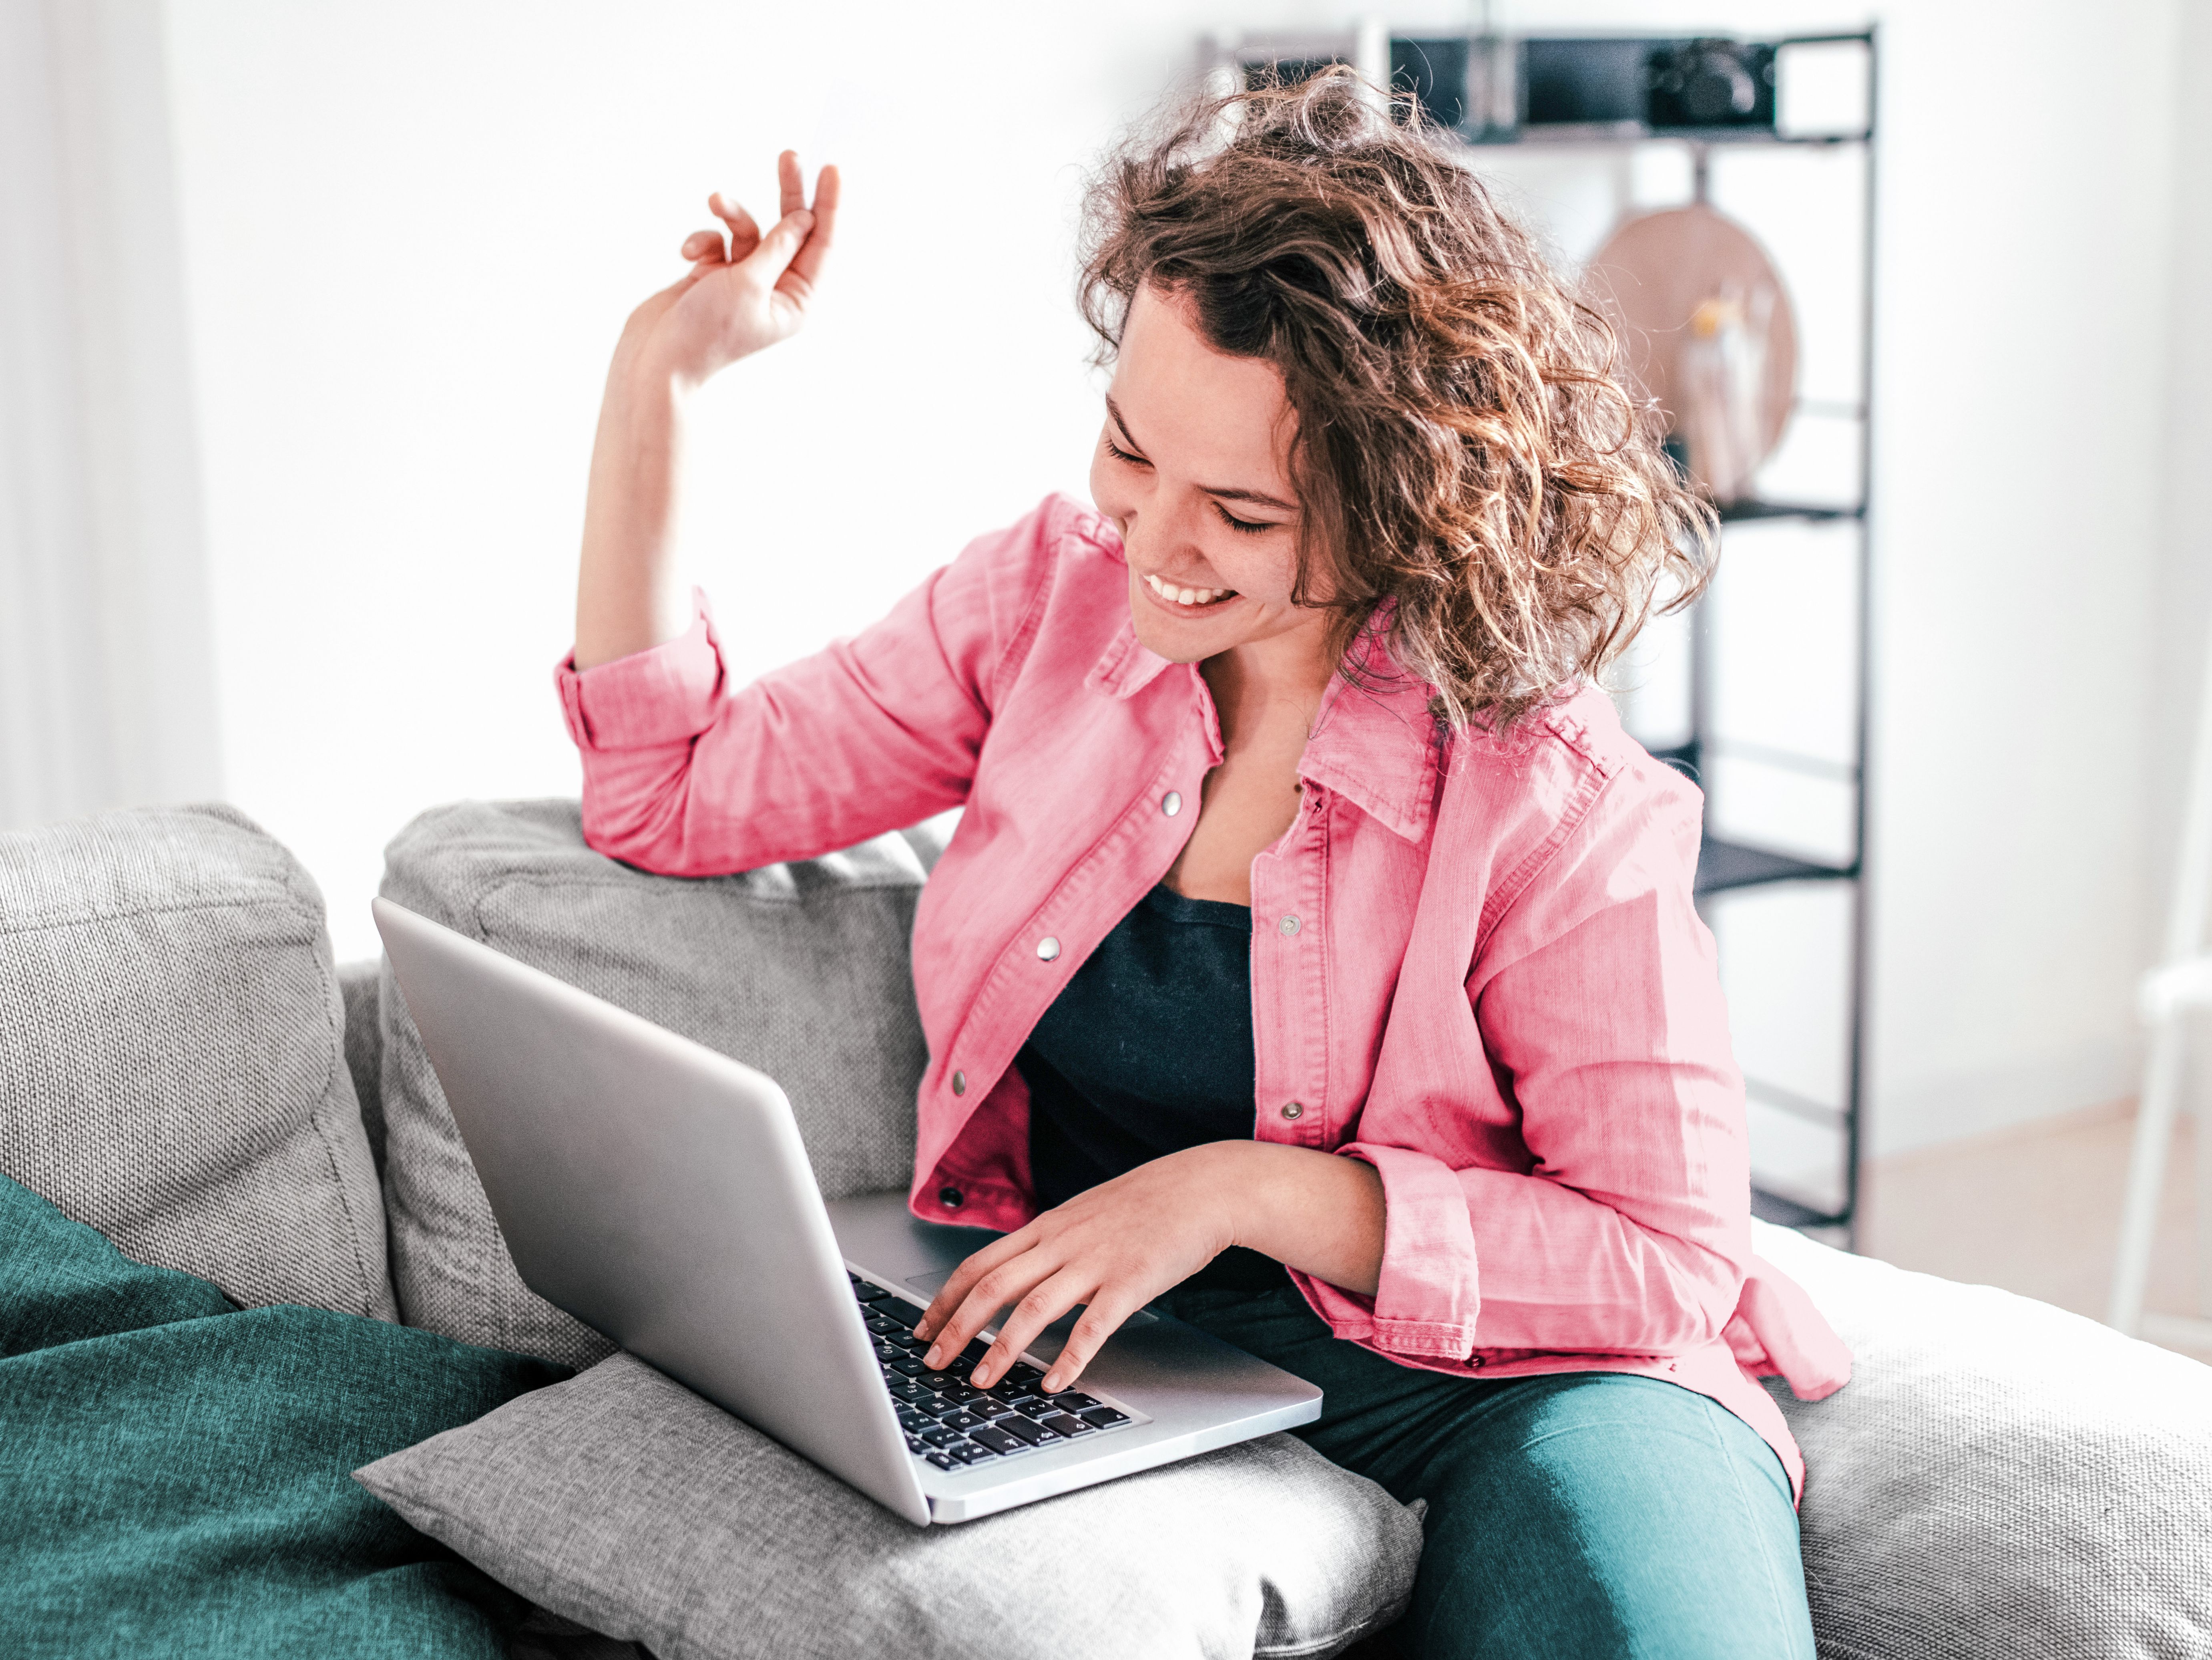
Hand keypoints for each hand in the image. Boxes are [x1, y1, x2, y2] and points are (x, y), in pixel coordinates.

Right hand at [614, 150, 838, 390]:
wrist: (658, 359)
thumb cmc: (706, 333)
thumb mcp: (749, 284)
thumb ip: (777, 246)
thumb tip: (804, 218)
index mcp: (799, 300)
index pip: (823, 245)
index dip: (830, 205)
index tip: (833, 167)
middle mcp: (777, 289)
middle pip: (792, 230)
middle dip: (789, 193)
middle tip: (791, 155)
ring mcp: (745, 281)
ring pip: (750, 230)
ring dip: (733, 213)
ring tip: (716, 202)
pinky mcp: (716, 275)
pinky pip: (718, 240)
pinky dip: (704, 239)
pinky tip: (690, 254)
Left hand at [913, 1144, 1244, 1394]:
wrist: (1201, 1187)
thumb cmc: (1146, 1204)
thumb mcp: (1083, 1215)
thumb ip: (1049, 1244)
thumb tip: (1015, 1275)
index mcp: (1046, 1227)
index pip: (978, 1263)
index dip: (944, 1299)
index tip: (923, 1329)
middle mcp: (1061, 1242)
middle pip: (992, 1286)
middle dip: (956, 1328)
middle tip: (933, 1363)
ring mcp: (1094, 1261)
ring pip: (1032, 1307)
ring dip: (1001, 1348)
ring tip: (980, 1380)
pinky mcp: (1130, 1281)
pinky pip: (1092, 1325)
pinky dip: (1069, 1357)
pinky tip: (1054, 1382)